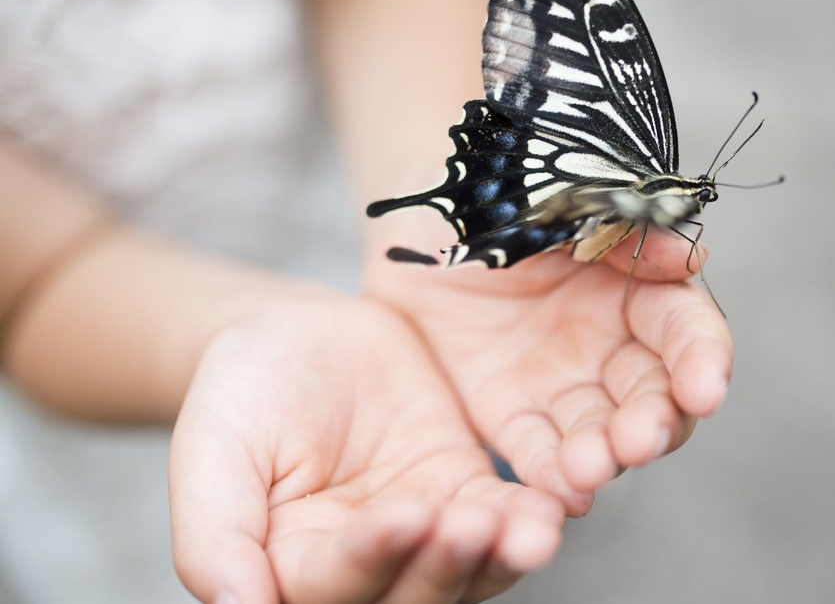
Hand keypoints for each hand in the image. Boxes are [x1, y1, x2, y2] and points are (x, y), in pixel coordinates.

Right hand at [169, 292, 564, 603]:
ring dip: (499, 556)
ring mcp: (420, 530)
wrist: (292, 331)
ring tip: (530, 532)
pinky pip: (500, 515)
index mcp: (292, 568)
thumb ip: (214, 535)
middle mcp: (363, 566)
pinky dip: (525, 517)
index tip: (404, 514)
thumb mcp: (211, 451)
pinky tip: (549, 508)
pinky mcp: (461, 488)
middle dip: (446, 567)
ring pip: (467, 569)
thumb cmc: (240, 389)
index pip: (335, 585)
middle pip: (413, 594)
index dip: (371, 557)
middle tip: (472, 526)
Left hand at [364, 227, 733, 515]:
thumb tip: (690, 260)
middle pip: (651, 395)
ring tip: (590, 467)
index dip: (703, 360)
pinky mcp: (509, 411)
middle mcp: (611, 344)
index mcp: (638, 288)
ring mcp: (561, 382)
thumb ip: (625, 229)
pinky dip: (549, 472)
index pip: (687, 330)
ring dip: (603, 455)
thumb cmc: (503, 190)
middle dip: (652, 422)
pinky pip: (534, 448)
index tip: (705, 389)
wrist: (420, 209)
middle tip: (638, 440)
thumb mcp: (563, 198)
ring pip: (598, 431)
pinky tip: (559, 490)